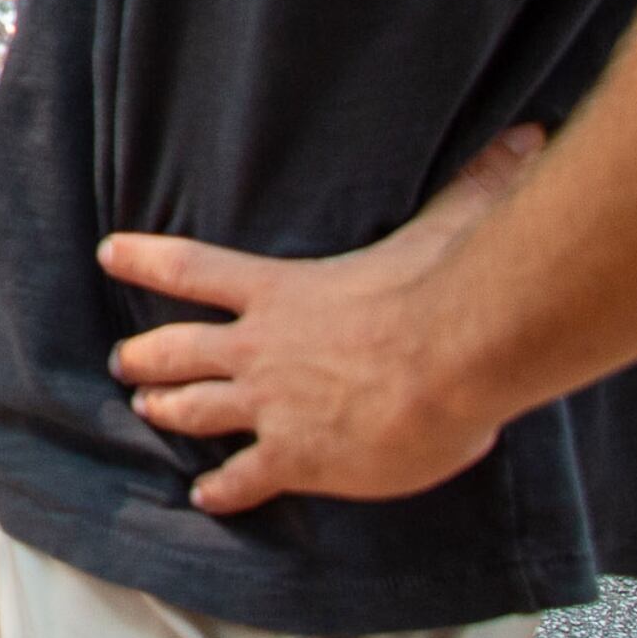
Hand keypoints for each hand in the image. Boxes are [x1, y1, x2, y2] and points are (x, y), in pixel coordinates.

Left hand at [97, 125, 548, 515]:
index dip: (145, 260)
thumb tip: (528, 138)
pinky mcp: (295, 459)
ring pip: (194, 411)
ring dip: (165, 411)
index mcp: (278, 290)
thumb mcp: (446, 225)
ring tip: (145, 412)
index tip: (108, 253)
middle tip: (122, 364)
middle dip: (145, 357)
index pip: (191, 268)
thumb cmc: (441, 290)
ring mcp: (270, 406)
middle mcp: (259, 348)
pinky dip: (222, 490)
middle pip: (178, 350)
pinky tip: (207, 499)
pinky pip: (243, 480)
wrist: (446, 363)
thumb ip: (474, 184)